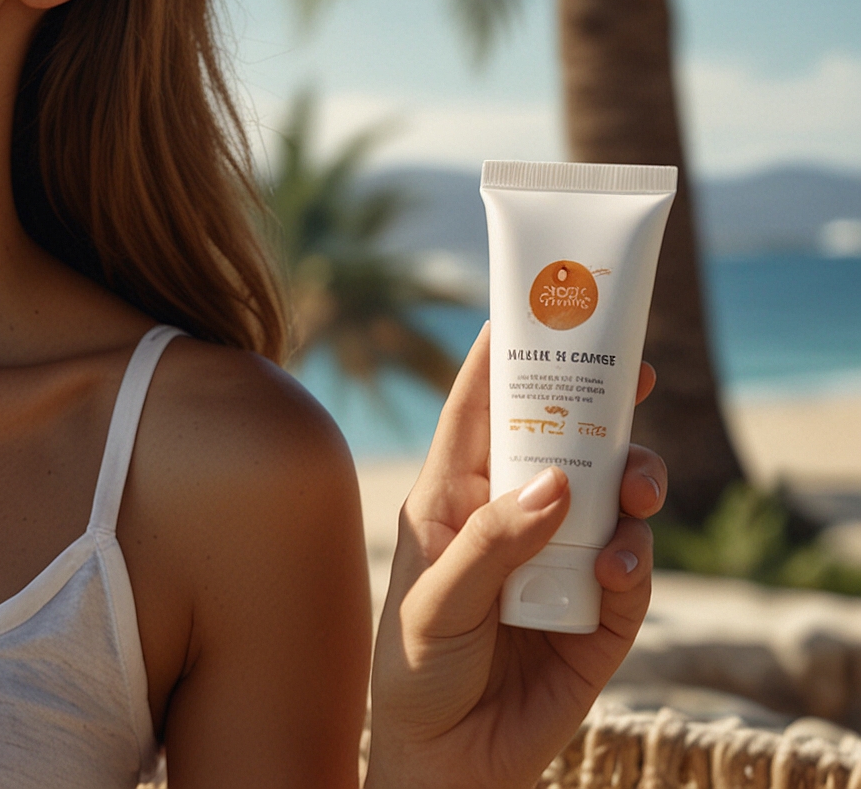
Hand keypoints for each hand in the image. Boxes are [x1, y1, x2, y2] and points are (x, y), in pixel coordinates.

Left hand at [364, 323, 666, 788]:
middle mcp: (513, 514)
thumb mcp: (432, 602)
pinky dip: (634, 559)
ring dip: (631, 478)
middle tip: (635, 376)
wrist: (445, 760)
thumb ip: (491, 542)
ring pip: (611, 492)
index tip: (539, 306)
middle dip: (600, 404)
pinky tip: (620, 565)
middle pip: (564, 438)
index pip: (480, 409)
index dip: (506, 355)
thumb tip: (556, 481)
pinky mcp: (601, 612)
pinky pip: (632, 567)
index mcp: (455, 495)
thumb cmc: (413, 670)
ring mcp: (562, 559)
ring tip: (633, 486)